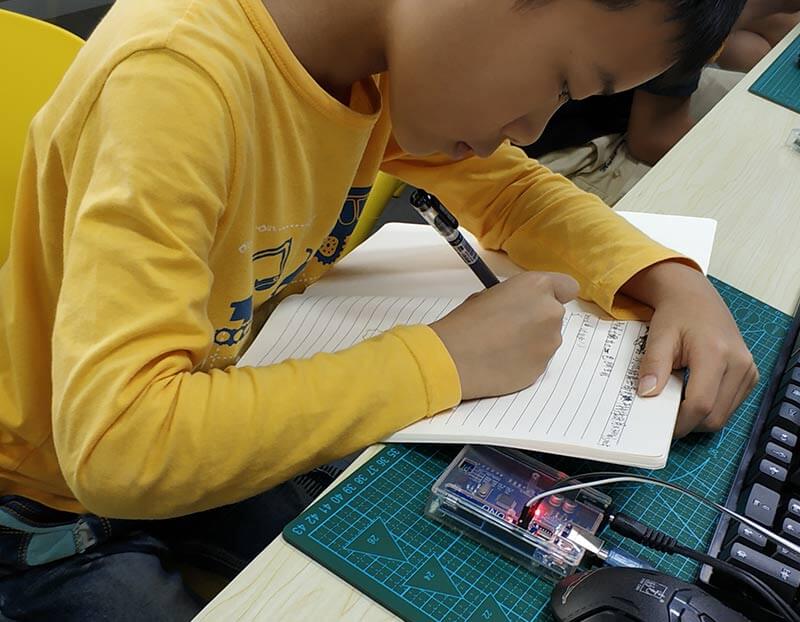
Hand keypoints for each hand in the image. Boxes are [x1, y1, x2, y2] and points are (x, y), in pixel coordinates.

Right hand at [430, 272, 578, 399]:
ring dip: (532, 342)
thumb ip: (516, 298)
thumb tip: (521, 308)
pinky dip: (525, 361)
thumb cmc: (466, 322)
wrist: (454, 358)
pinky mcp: (543, 368)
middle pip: (555, 315)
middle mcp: (551, 313)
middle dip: (538, 320)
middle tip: (511, 327)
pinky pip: (538, 361)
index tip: (540, 301)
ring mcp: (550, 343)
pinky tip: (502, 361)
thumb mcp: (489, 295)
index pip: (568, 287)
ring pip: (548, 339)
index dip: (555, 294)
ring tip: (502, 347)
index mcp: (537, 287)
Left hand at [623, 261, 757, 437]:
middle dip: (689, 423)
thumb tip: (647, 393)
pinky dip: (711, 408)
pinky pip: (731, 406)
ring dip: (700, 417)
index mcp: (715, 353)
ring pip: (724, 415)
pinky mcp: (750, 375)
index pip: (700, 404)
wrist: (695, 298)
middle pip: (715, 416)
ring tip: (679, 400)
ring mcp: (748, 370)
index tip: (662, 426)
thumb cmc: (677, 315)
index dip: (680, 422)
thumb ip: (653, 365)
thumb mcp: (658, 336)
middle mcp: (738, 363)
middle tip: (666, 415)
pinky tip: (694, 393)